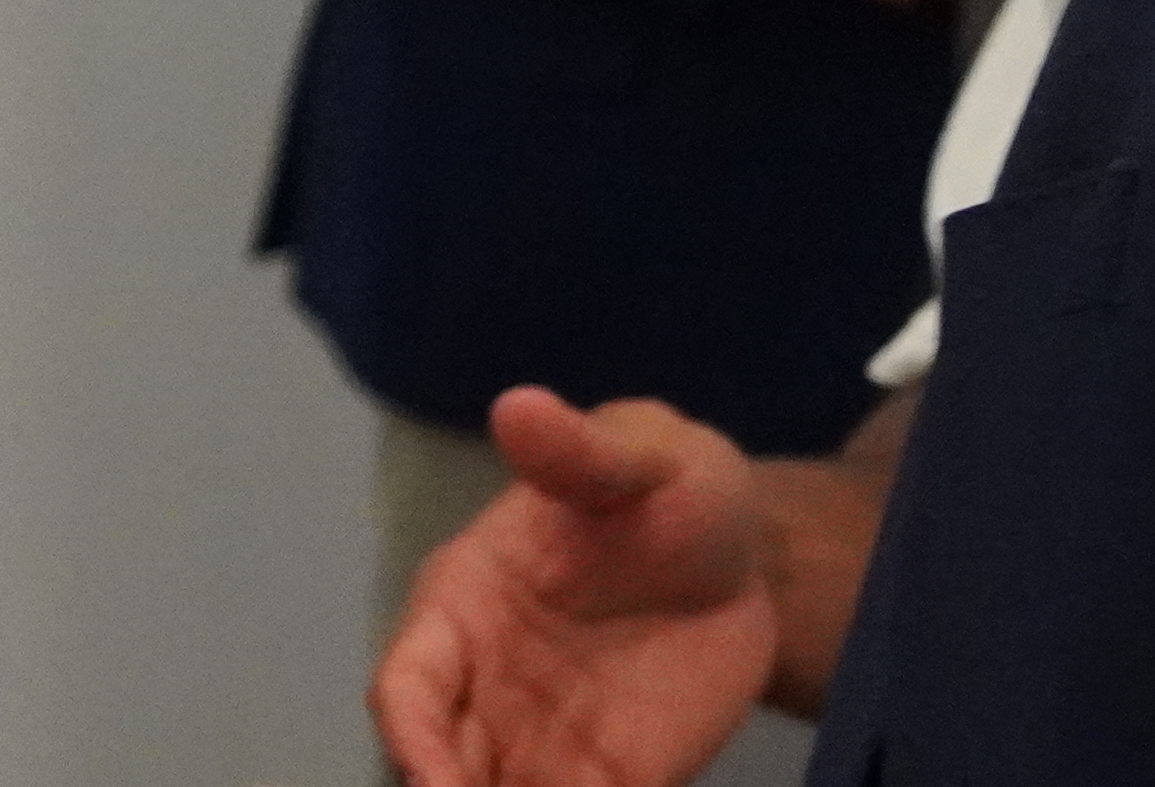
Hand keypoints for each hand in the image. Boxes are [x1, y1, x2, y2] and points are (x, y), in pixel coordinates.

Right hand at [374, 389, 778, 786]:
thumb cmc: (670, 485)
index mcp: (465, 605)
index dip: (411, 736)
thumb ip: (580, 452)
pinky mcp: (614, 779)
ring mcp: (546, 743)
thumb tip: (518, 406)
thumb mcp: (640, 457)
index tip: (434, 785)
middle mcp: (489, 689)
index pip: (409, 682)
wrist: (745, 552)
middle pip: (441, 767)